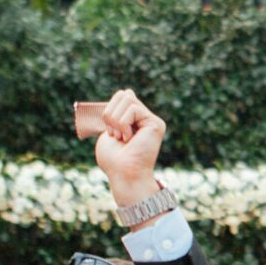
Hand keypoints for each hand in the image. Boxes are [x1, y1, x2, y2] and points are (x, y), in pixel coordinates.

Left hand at [93, 89, 166, 209]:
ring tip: (122, 138)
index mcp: (134, 120)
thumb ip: (116, 112)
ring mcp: (151, 120)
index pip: (121, 96)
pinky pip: (133, 109)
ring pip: (127, 98)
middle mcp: (145, 118)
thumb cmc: (114, 159)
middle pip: (123, 94)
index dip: (109, 110)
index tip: (110, 132)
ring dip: (116, 121)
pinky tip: (129, 139)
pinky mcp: (156, 124)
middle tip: (115, 135)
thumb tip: (128, 91)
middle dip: (111, 113)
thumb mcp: (109, 130)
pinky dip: (123, 124)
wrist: (124, 174)